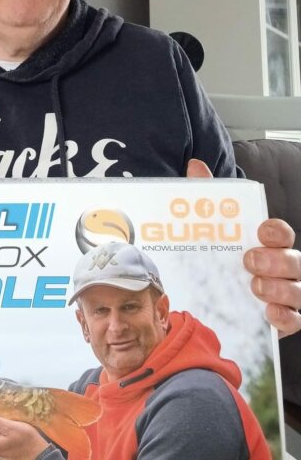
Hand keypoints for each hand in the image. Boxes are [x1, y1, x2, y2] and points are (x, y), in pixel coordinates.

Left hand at [186, 159, 300, 337]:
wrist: (211, 295)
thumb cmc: (219, 256)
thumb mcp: (211, 228)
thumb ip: (206, 197)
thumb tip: (195, 165)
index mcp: (266, 243)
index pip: (281, 233)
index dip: (275, 231)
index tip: (261, 231)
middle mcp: (282, 267)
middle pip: (295, 261)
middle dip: (277, 260)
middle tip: (250, 261)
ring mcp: (286, 294)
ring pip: (298, 291)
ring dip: (280, 289)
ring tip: (255, 287)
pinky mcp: (282, 318)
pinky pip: (294, 320)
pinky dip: (285, 317)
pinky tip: (269, 314)